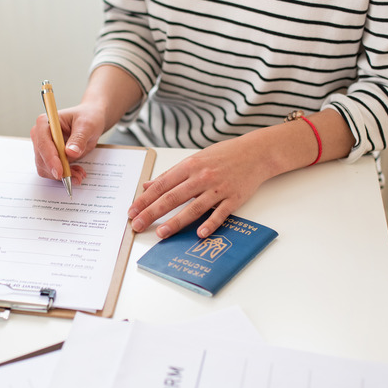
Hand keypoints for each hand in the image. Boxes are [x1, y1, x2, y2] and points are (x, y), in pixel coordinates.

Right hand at [30, 103, 104, 184]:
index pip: (43, 143)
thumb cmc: (88, 118)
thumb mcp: (87, 125)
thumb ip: (79, 138)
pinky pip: (53, 172)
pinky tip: (76, 172)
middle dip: (58, 170)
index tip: (60, 172)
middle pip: (41, 159)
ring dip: (63, 175)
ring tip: (79, 173)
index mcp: (45, 122)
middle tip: (76, 176)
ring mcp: (44, 148)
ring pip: (46, 168)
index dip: (50, 159)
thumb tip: (71, 152)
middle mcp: (40, 135)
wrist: (91, 121)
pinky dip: (65, 175)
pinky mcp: (50, 157)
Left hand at [128, 135, 271, 239]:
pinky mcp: (233, 199)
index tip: (132, 211)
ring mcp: (218, 189)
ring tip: (161, 233)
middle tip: (137, 225)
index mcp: (189, 166)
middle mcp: (201, 177)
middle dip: (152, 213)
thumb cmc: (223, 156)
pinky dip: (210, 224)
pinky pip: (220, 214)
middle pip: (172, 198)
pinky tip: (200, 234)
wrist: (255, 153)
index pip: (161, 185)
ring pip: (193, 208)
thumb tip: (148, 185)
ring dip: (176, 222)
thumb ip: (171, 174)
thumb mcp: (194, 159)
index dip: (145, 199)